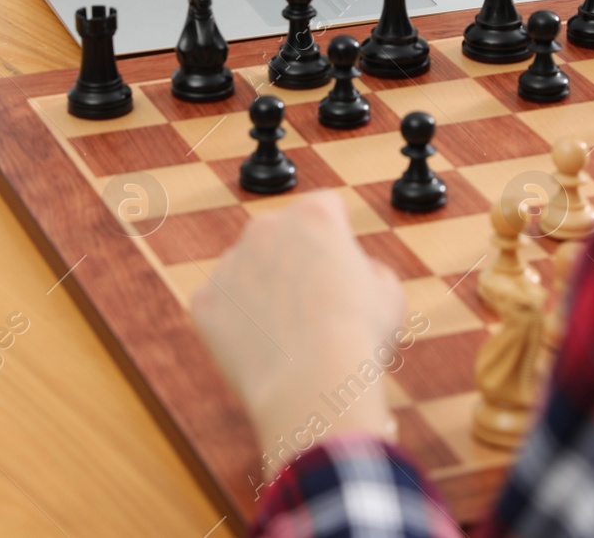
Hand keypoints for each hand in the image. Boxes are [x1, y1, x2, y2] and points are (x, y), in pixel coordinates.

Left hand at [192, 191, 406, 468]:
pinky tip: (262, 348)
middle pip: (281, 235)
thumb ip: (370, 270)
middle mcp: (266, 227)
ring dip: (263, 291)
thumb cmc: (357, 338)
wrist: (312, 385)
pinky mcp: (204, 300)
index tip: (341, 268)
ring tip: (290, 335)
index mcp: (314, 214)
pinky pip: (222, 307)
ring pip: (247, 271)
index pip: (326, 209)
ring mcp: (229, 263)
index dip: (338, 240)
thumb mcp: (389, 294)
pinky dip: (236, 325)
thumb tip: (358, 273)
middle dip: (294, 261)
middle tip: (314, 305)